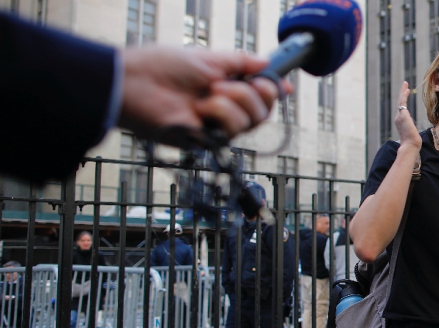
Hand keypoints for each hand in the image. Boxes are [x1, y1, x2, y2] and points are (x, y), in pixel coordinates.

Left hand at [119, 47, 291, 144]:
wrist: (135, 84)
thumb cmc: (162, 67)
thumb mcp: (208, 57)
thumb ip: (240, 62)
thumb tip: (265, 63)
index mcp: (225, 86)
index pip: (259, 94)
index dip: (274, 89)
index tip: (285, 84)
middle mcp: (223, 108)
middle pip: (263, 110)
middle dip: (253, 93)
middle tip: (228, 83)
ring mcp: (215, 125)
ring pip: (250, 121)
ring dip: (232, 102)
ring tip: (206, 94)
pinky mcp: (206, 140)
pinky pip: (232, 131)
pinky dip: (220, 113)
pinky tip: (200, 108)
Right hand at [394, 81, 421, 149]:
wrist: (410, 145)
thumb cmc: (413, 142)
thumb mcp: (412, 133)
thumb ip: (412, 129)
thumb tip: (414, 132)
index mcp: (400, 122)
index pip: (401, 108)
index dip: (403, 100)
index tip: (405, 94)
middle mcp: (398, 118)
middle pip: (399, 102)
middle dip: (401, 93)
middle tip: (404, 84)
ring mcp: (399, 116)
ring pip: (400, 100)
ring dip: (402, 91)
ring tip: (405, 83)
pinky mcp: (402, 115)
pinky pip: (402, 102)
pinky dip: (404, 95)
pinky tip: (407, 89)